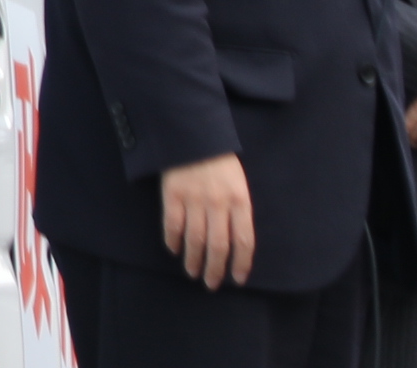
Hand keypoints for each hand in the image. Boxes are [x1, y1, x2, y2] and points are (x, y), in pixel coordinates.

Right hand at [158, 155, 254, 289]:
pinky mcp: (173, 193)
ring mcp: (194, 198)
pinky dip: (173, 240)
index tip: (237, 279)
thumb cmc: (220, 160)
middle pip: (218, 246)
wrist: (193, 133)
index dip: (241, 263)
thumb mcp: (239, 183)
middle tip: (211, 284)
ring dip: (193, 260)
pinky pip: (172, 224)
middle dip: (215, 269)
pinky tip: (174, 249)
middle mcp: (218, 203)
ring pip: (195, 239)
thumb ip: (238, 209)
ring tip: (193, 272)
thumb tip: (235, 242)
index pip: (243, 241)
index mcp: (240, 200)